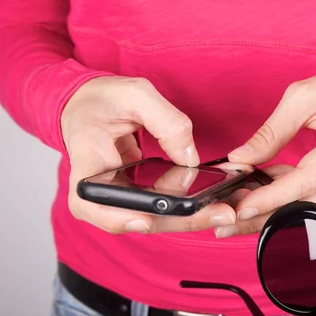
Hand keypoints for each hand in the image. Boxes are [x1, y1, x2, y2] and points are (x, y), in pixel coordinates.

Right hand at [61, 76, 236, 233]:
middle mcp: (100, 191)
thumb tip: (190, 160)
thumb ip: (165, 121)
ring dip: (194, 215)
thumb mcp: (134, 95)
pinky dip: (191, 203)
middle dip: (183, 220)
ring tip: (228, 205)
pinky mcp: (139, 195)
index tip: (144, 218)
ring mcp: (121, 197)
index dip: (115, 217)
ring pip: (158, 217)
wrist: (89, 106)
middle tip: (222, 214)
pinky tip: (218, 196)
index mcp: (86, 164)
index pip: (89, 203)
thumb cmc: (101, 100)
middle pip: (139, 219)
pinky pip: (165, 206)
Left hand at [217, 65, 315, 236]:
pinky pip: (314, 198)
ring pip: (310, 208)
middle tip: (228, 223)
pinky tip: (261, 192)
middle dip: (266, 218)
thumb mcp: (302, 97)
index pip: (308, 179)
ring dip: (273, 212)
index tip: (242, 207)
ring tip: (237, 210)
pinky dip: (286, 199)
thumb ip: (271, 132)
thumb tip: (239, 159)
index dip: (274, 197)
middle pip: (309, 206)